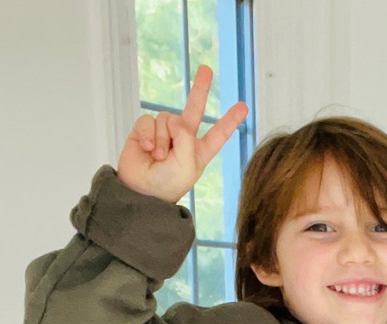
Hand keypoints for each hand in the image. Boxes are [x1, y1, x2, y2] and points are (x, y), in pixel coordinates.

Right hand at [117, 65, 247, 202]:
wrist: (142, 191)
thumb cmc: (169, 183)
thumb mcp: (188, 165)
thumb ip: (187, 138)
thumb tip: (175, 120)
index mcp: (200, 150)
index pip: (219, 132)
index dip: (230, 120)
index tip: (243, 106)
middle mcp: (183, 138)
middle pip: (194, 108)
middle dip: (200, 88)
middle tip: (206, 68)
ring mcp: (164, 132)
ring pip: (167, 118)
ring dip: (163, 138)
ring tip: (160, 156)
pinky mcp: (145, 129)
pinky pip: (149, 120)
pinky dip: (149, 135)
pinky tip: (148, 149)